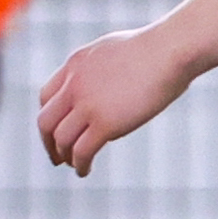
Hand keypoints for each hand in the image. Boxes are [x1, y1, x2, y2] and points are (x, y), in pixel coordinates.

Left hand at [36, 24, 195, 174]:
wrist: (171, 50)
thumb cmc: (158, 47)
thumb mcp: (115, 51)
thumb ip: (102, 68)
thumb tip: (111, 83)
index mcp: (75, 64)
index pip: (46, 97)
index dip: (50, 117)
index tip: (57, 130)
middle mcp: (74, 84)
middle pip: (46, 121)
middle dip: (48, 142)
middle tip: (56, 156)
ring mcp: (88, 104)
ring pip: (61, 140)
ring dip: (65, 156)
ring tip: (75, 165)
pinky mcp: (106, 123)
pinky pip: (82, 151)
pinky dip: (80, 164)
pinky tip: (85, 170)